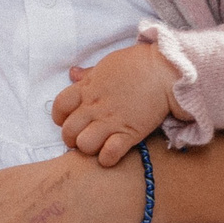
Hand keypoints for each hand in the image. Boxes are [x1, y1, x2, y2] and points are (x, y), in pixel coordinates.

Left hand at [51, 42, 176, 165]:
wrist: (165, 71)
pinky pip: (109, 154)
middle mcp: (95, 107)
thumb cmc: (137, 64)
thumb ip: (88, 75)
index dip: (60, 117)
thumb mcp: (107, 64)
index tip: (69, 119)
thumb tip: (73, 74)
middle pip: (68, 131)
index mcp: (87, 89)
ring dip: (89, 148)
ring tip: (98, 145)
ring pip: (84, 145)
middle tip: (83, 136)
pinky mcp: (129, 133)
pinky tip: (112, 152)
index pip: (59, 107)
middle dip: (72, 138)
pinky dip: (108, 158)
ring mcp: (111, 121)